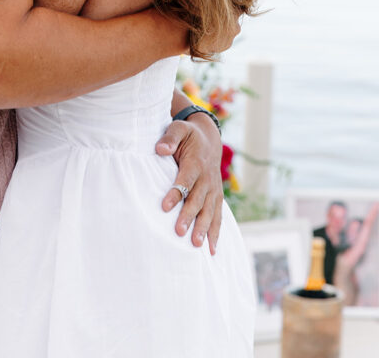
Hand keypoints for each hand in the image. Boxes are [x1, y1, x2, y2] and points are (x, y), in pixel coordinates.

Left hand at [156, 114, 223, 251]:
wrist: (209, 138)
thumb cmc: (188, 135)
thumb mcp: (179, 129)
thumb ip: (170, 138)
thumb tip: (160, 149)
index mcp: (196, 162)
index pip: (186, 180)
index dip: (176, 193)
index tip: (164, 207)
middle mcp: (207, 178)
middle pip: (198, 199)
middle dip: (189, 216)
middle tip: (179, 232)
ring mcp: (214, 189)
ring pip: (210, 211)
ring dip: (204, 228)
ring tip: (196, 245)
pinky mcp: (217, 197)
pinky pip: (218, 216)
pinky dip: (216, 233)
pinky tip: (211, 250)